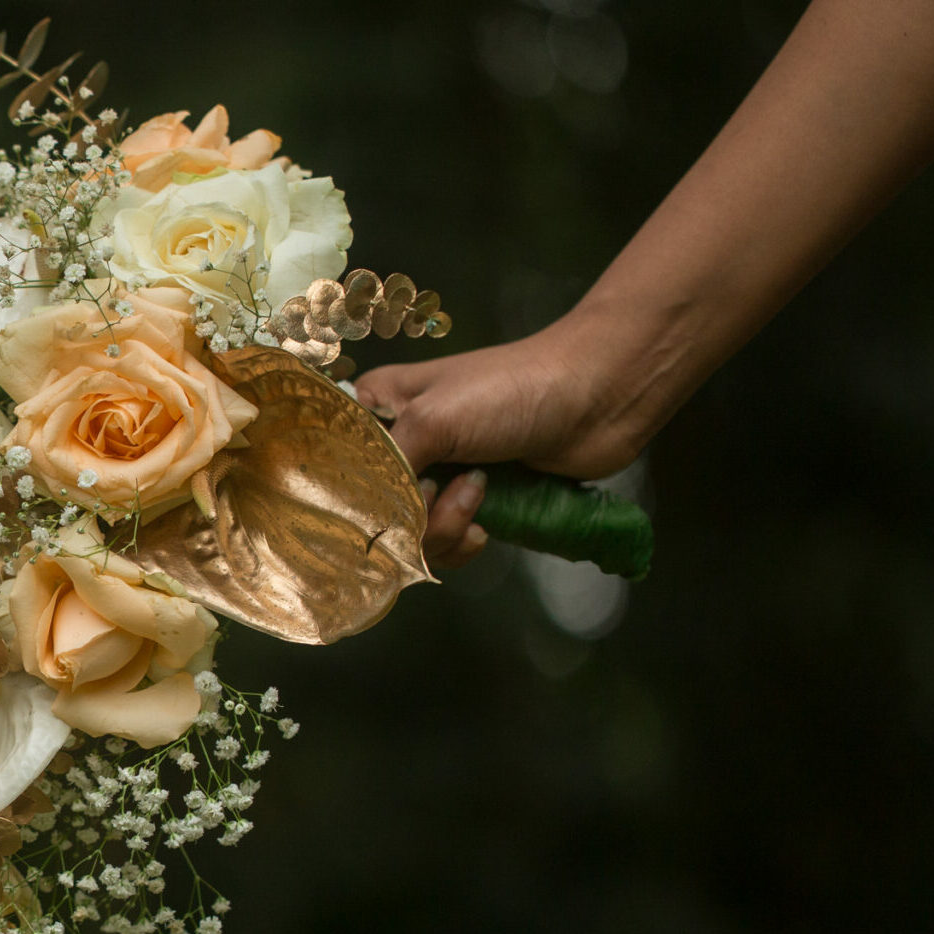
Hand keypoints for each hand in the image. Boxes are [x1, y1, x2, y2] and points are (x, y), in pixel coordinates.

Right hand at [356, 310, 664, 567]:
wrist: (597, 396)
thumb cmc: (511, 389)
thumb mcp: (434, 416)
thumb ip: (388, 467)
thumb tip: (365, 516)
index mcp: (382, 408)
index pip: (337, 461)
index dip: (350, 489)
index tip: (382, 494)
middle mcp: (405, 443)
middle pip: (375, 506)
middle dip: (408, 516)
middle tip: (444, 491)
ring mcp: (443, 475)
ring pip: (412, 533)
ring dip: (445, 528)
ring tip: (480, 497)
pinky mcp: (478, 503)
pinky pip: (448, 544)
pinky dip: (465, 541)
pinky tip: (488, 525)